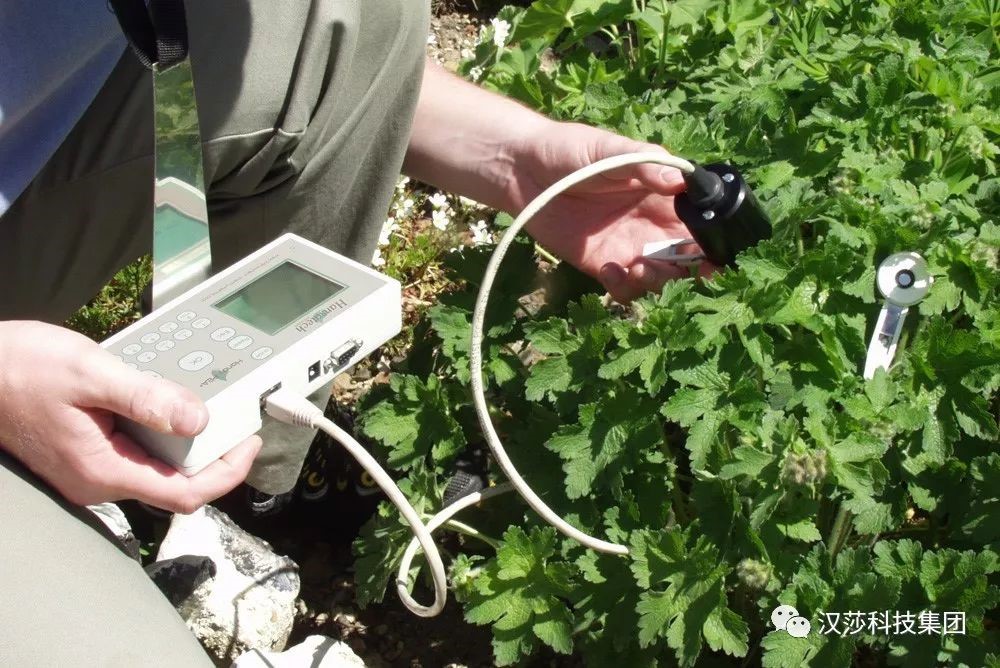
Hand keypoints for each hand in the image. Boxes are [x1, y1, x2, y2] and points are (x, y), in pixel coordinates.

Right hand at [0, 321, 260, 513]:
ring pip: (158, 466)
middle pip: (177, 483)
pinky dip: (162, 430)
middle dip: (213, 454)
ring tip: (208, 403)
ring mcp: (92, 468)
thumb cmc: (18, 369)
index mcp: (103, 471)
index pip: (184, 494)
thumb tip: (197, 419)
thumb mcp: (89, 373)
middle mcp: (99, 480)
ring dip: (187, 440)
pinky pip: (138, 450)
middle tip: (236, 416)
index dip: (227, 473)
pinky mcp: (87, 452)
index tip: (250, 443)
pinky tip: (166, 400)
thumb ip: (146, 397)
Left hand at [508, 121, 715, 301]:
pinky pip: (625, 288)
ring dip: (658, 281)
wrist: (523, 169)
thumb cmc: (571, 149)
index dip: (713, 242)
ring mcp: (628, 247)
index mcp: (663, 196)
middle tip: (676, 268)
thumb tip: (681, 180)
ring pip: (660, 278)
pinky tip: (610, 271)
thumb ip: (645, 163)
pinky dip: (624, 288)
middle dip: (691, 270)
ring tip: (639, 269)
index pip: (700, 223)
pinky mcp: (602, 265)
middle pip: (688, 258)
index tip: (715, 254)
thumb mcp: (610, 148)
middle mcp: (652, 225)